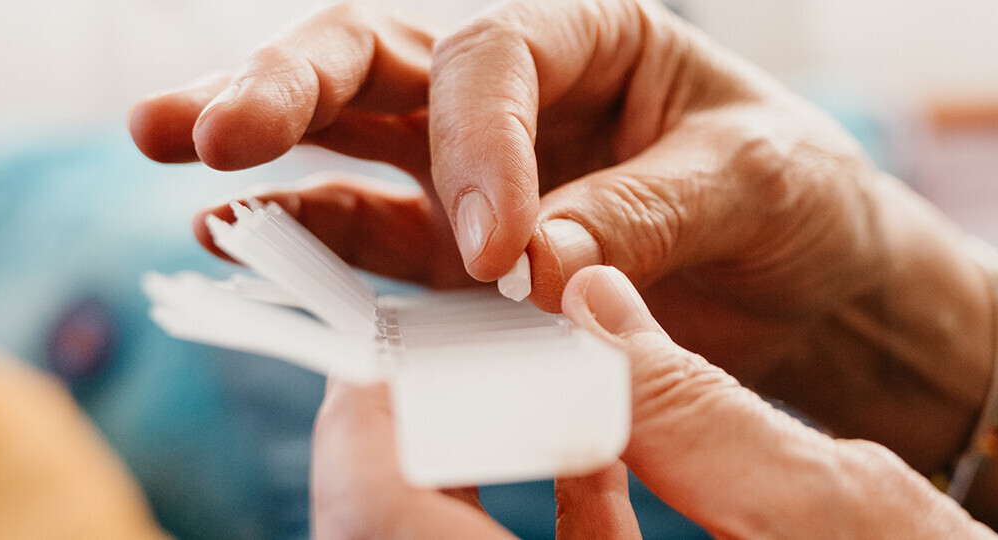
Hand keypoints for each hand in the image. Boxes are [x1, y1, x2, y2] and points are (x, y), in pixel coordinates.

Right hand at [134, 0, 997, 479]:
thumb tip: (533, 266)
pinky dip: (313, 244)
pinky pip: (374, 241)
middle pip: (376, 61)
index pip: (493, 59)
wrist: (821, 287)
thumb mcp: (758, 185)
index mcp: (591, 35)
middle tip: (213, 130)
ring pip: (345, 137)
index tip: (500, 251)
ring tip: (177, 160)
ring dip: (258, 150)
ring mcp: (474, 171)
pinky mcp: (462, 256)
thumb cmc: (803, 201)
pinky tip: (238, 241)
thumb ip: (646, 214)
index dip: (478, 145)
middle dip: (289, 85)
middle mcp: (518, 92)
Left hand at [309, 266, 997, 537]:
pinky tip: (606, 432)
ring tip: (540, 359)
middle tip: (467, 343)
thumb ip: (705, 412)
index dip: (379, 429)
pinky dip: (568, 506)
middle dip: (435, 434)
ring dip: (503, 456)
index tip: (403, 340)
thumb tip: (593, 301)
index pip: (395, 534)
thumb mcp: (842, 509)